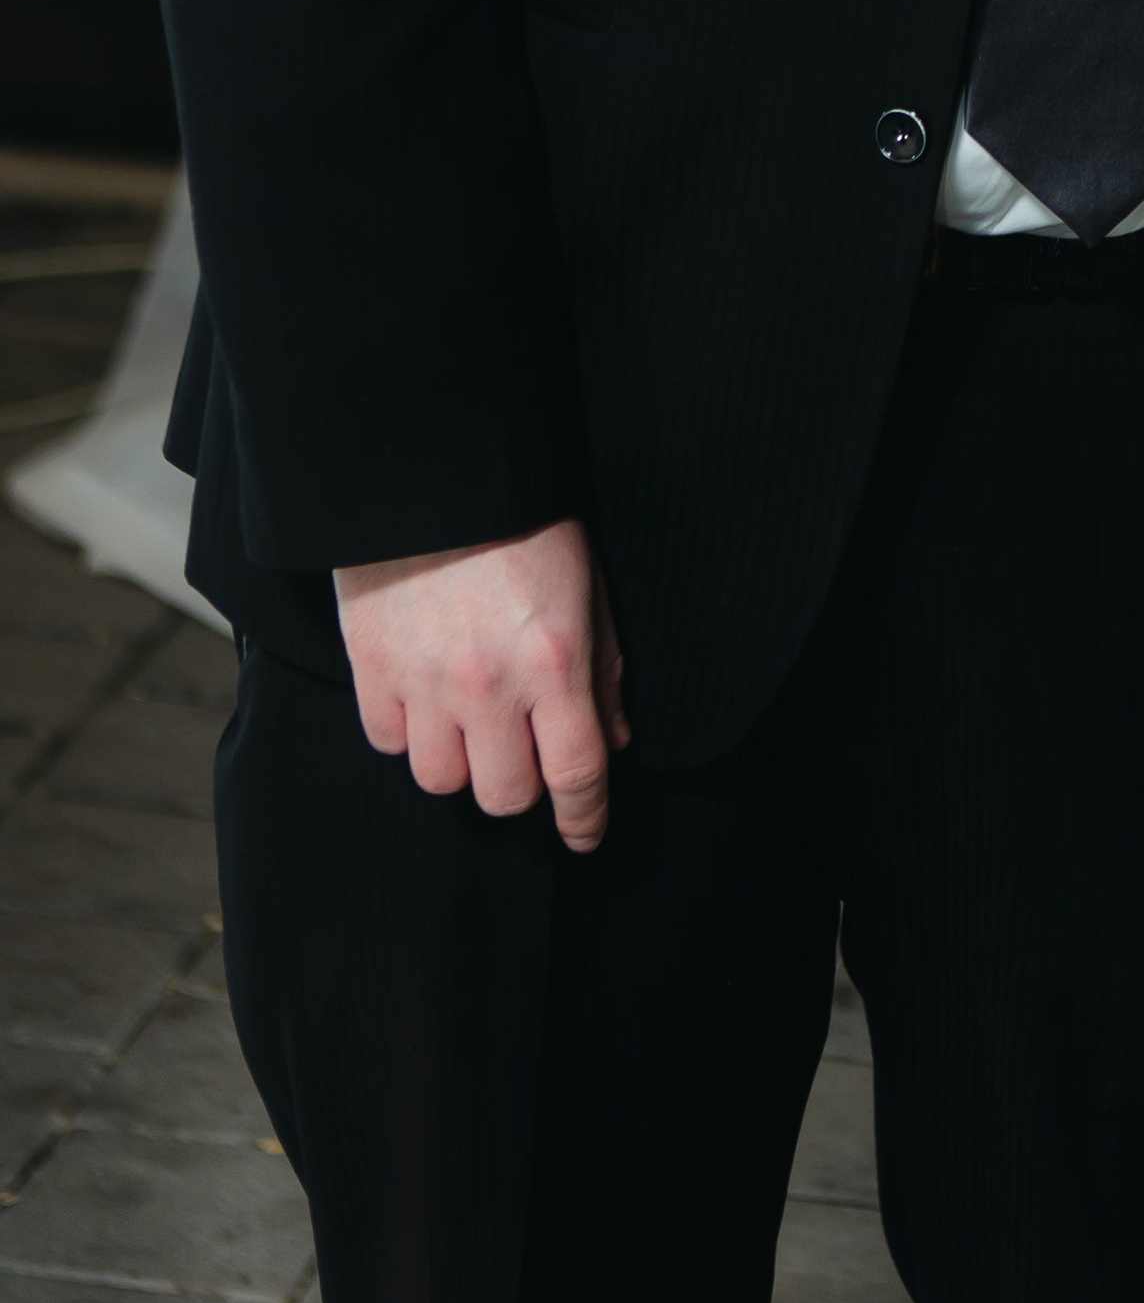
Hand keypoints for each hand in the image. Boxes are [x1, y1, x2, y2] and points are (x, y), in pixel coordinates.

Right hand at [334, 517, 629, 853]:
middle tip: (519, 749)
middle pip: (505, 796)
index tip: (586, 836)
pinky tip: (422, 696)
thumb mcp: (586, 585)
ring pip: (441, 781)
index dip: (585, 818)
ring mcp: (425, 681)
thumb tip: (612, 738)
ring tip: (466, 718)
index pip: (576, 774)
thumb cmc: (521, 520)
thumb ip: (602, 668)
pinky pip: (388, 743)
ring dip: (459, 761)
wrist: (432, 466)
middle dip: (520, 783)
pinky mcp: (371, 669)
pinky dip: (407, 732)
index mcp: (554, 661)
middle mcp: (489, 685)